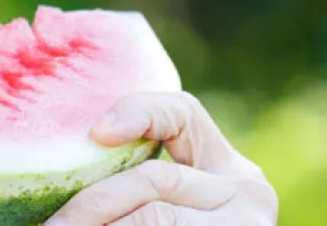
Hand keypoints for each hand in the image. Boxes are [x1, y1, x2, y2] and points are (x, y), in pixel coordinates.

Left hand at [47, 92, 277, 224]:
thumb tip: (77, 154)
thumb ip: (145, 187)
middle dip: (93, 202)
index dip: (141, 111)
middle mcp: (249, 201)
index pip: (186, 114)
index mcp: (236, 175)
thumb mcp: (177, 207)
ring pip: (152, 217)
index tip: (95, 132)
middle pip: (155, 179)